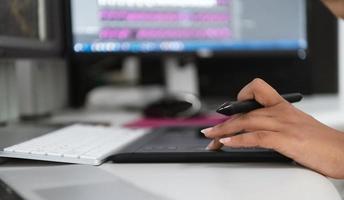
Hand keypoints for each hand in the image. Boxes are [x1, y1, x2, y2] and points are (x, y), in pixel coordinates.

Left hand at [202, 78, 343, 178]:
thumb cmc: (322, 142)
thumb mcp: (296, 127)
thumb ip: (276, 125)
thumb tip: (256, 133)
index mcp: (283, 106)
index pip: (258, 88)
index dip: (241, 95)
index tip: (230, 110)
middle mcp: (281, 112)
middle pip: (244, 111)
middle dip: (222, 122)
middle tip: (209, 132)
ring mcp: (283, 125)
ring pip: (245, 122)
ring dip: (223, 131)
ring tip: (211, 139)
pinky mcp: (286, 140)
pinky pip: (256, 137)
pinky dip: (238, 140)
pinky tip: (227, 143)